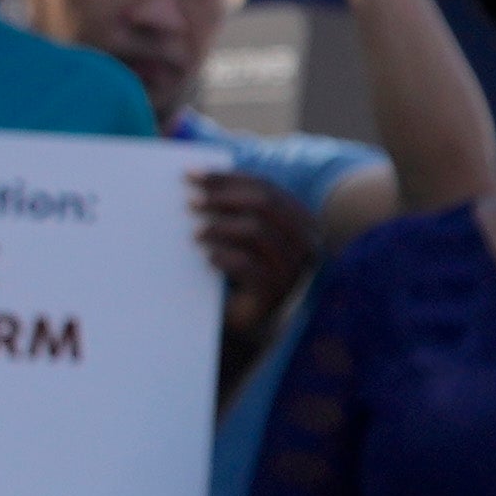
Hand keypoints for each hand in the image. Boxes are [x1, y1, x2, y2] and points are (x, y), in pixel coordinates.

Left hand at [188, 164, 320, 329]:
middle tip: (190, 201)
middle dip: (223, 198)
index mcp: (301, 221)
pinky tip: (208, 258)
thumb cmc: (240, 270)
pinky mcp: (275, 293)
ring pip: (257, 232)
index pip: (266, 187)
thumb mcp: (242, 233)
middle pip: (264, 204)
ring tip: (195, 234)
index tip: (191, 175)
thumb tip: (199, 176)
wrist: (246, 320)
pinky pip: (249, 266)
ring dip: (220, 227)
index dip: (227, 178)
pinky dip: (224, 257)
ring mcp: (293, 269)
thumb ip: (236, 207)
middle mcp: (305, 242)